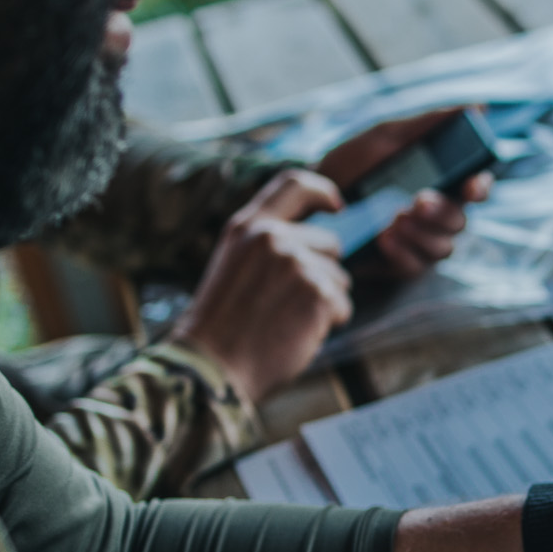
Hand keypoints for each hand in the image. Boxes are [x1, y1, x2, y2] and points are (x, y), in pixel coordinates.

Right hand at [170, 169, 350, 404]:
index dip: (323, 192)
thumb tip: (314, 243)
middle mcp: (272, 237)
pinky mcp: (317, 293)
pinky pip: (342, 306)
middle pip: (330, 244)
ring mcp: (296, 263)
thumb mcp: (234, 265)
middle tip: (288, 305)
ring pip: (339, 278)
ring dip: (324, 302)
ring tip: (286, 322)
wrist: (211, 366)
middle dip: (322, 273)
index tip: (338, 206)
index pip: (294, 185)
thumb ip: (267, 245)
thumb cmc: (223, 325)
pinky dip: (328, 324)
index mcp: (247, 226)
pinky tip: (296, 335)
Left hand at [313, 108, 490, 280]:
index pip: (475, 188)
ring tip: (393, 218)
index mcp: (439, 182)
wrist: (307, 198)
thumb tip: (478, 108)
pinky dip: (403, 252)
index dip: (480, 188)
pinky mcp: (398, 264)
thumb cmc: (349, 165)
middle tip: (417, 201)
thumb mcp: (385, 138)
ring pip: (444, 247)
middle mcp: (435, 215)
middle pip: (461, 221)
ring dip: (422, 233)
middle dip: (443, 212)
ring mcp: (418, 242)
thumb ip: (429, 124)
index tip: (471, 185)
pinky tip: (383, 237)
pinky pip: (416, 266)